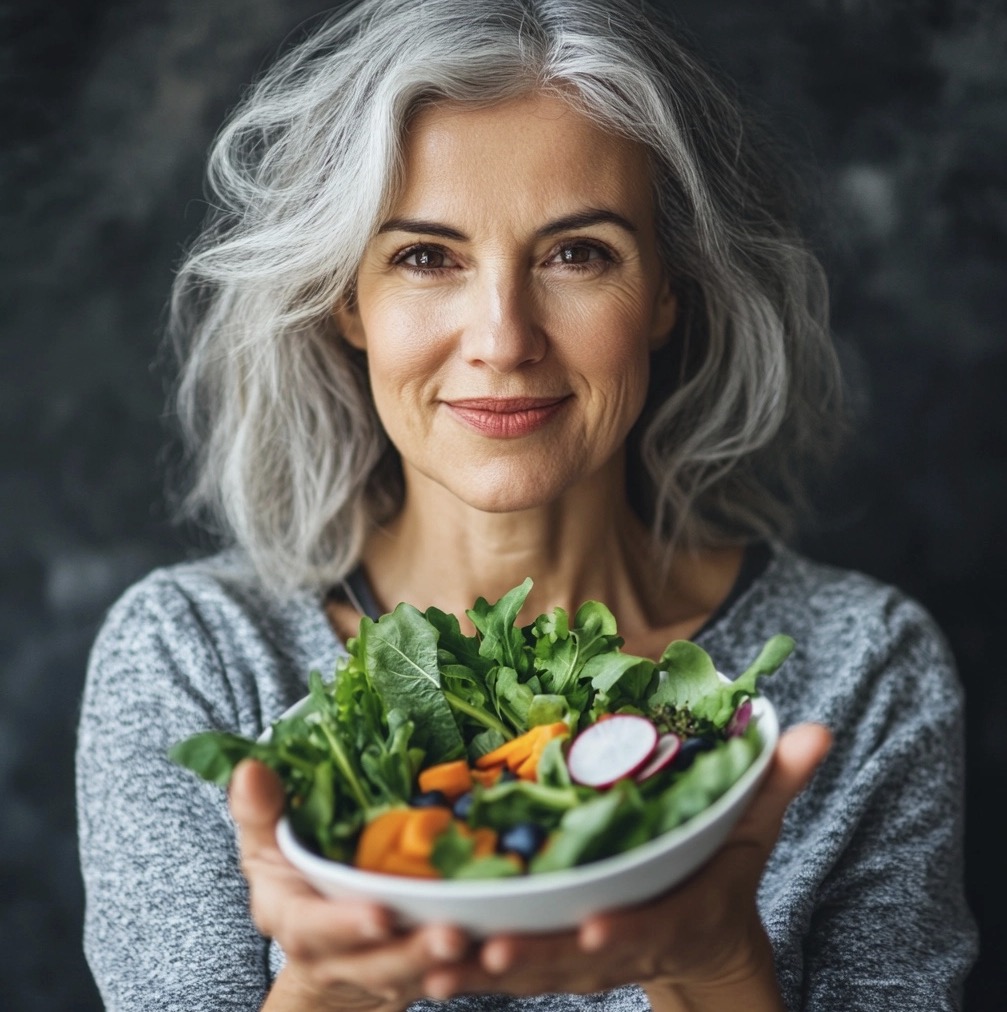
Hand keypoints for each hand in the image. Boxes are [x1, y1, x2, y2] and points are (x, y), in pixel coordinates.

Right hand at [228, 760, 469, 1010]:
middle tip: (451, 933)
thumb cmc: (294, 873)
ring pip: (409, 974)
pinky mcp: (409, 969)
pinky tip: (496, 950)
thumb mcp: (268, 839)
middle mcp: (331, 952)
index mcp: (292, 917)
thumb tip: (251, 768)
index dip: (345, 926)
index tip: (381, 915)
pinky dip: (465, 966)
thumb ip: (259, 810)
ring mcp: (372, 966)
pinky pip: (437, 973)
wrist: (318, 937)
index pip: (313, 929)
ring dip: (442, 961)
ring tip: (477, 940)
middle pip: (372, 961)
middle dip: (410, 952)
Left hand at [422, 723, 831, 1008]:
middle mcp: (630, 942)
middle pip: (581, 961)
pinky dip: (474, 970)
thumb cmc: (723, 869)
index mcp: (677, 912)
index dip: (631, 932)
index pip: (656, 927)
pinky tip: (429, 963)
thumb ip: (777, 780)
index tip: (598, 931)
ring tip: (438, 962)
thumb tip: (819, 729)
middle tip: (487, 949)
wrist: (703, 935)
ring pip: (539, 973)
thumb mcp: (755, 824)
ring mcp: (591, 956)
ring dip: (488, 973)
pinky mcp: (560, 956)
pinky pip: (515, 967)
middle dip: (537, 960)